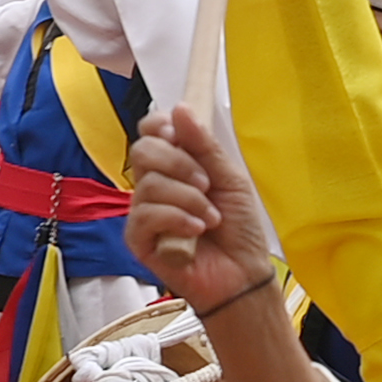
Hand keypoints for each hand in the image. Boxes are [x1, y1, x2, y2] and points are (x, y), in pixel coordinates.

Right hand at [122, 103, 278, 314]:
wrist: (242, 273)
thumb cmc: (238, 228)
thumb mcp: (229, 178)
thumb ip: (204, 145)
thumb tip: (180, 108)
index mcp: (174, 166)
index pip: (150, 132)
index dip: (159, 127)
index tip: (176, 133)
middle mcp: (154, 185)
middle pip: (143, 151)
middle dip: (179, 163)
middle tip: (206, 184)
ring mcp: (143, 212)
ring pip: (149, 184)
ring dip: (187, 198)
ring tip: (210, 217)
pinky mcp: (138, 238)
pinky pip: (147, 214)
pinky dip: (177, 218)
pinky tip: (196, 230)